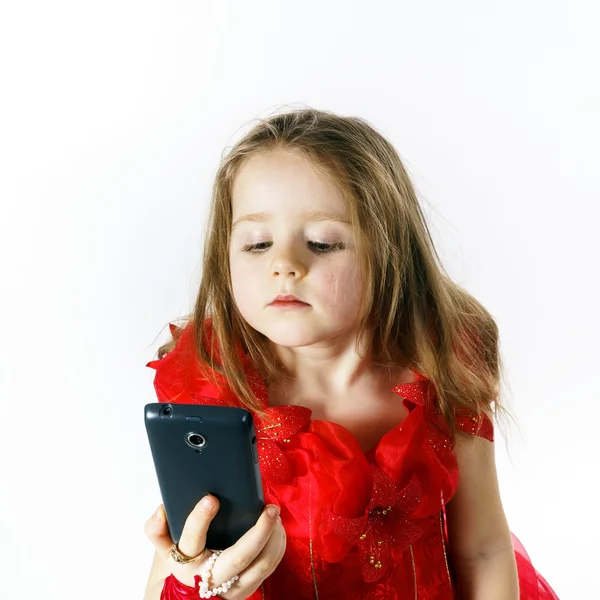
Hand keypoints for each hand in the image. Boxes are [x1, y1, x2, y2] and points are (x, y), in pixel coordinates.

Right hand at [145, 495, 285, 598]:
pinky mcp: (249, 588)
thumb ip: (156, 529)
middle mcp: (212, 576)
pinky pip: (270, 567)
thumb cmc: (182, 563)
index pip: (192, 539)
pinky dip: (277, 546)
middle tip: (270, 508)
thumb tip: (161, 510)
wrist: (190, 595)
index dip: (199, 519)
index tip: (210, 498)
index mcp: (188, 562)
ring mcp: (233, 586)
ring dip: (273, 537)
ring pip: (262, 564)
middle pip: (240, 556)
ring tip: (275, 514)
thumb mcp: (163, 549)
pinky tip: (277, 527)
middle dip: (259, 531)